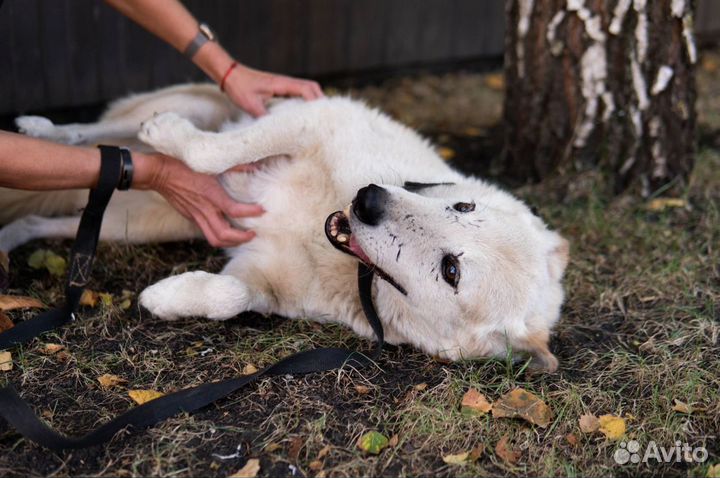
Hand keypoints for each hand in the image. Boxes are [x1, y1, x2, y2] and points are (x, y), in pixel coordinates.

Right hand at [138, 153, 262, 246]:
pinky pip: (207, 233)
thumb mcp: (211, 162)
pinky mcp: (191, 217)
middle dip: (242, 238)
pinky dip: (220, 236)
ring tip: (243, 237)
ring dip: (231, 242)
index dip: (250, 212)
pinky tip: (228, 230)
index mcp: (210, 194)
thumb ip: (235, 166)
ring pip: (215, 239)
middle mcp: (204, 209)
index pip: (234, 210)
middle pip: (225, 235)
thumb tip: (254, 167)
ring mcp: (196, 216)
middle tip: (254, 233)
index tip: (262, 210)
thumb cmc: (183, 164)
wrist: (159, 173)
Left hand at [223, 64, 323, 116]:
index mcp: (281, 83)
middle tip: (327, 117)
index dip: (317, 101)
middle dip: (321, 100)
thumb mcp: (250, 104)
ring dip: (314, 100)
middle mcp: (286, 82)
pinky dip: (306, 101)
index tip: (322, 115)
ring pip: (307, 89)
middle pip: (312, 87)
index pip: (307, 89)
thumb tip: (276, 131)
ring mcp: (284, 84)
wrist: (229, 74)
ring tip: (319, 117)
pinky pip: (298, 93)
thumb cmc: (238, 86)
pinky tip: (304, 114)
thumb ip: (264, 116)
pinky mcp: (280, 88)